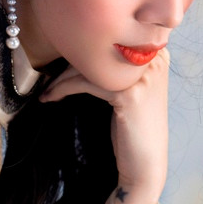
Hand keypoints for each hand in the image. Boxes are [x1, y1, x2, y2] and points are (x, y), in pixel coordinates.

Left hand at [40, 49, 169, 203]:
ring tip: (47, 90)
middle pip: (100, 47)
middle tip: (48, 76)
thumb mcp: (128, 90)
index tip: (61, 60)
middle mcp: (154, 58)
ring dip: (61, 77)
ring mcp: (143, 75)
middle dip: (69, 61)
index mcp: (156, 52)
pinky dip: (63, 89)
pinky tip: (50, 97)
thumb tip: (82, 50)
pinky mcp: (128, 94)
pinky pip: (85, 83)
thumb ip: (117, 67)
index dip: (83, 47)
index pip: (111, 38)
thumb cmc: (133, 129)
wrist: (145, 165)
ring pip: (90, 64)